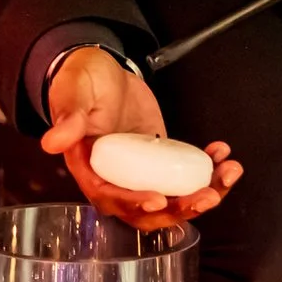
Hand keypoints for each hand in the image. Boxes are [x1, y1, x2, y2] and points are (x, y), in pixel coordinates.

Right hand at [38, 47, 241, 230]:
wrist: (103, 70)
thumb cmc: (82, 80)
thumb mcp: (72, 92)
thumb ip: (68, 116)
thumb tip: (52, 142)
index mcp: (90, 169)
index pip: (110, 198)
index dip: (134, 204)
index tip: (159, 199)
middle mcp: (116, 179)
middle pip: (148, 211)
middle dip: (181, 209)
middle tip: (209, 195)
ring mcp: (142, 173)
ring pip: (173, 198)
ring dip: (204, 193)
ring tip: (229, 172)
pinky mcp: (161, 161)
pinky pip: (185, 176)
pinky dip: (208, 170)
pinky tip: (222, 152)